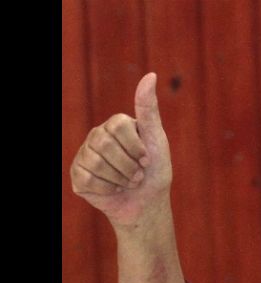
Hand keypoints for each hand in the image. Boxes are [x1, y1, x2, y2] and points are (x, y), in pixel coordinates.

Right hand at [70, 73, 172, 227]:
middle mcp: (97, 136)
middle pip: (105, 145)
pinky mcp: (78, 175)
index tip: (147, 158)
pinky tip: (113, 189)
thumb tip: (150, 75)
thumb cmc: (155, 171)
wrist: (146, 204)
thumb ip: (149, 109)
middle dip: (129, 166)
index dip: (136, 148)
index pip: (118, 126)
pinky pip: (88, 179)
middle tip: (138, 175)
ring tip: (128, 182)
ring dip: (120, 179)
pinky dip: (107, 189)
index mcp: (116, 124)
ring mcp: (85, 155)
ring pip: (96, 163)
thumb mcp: (156, 139)